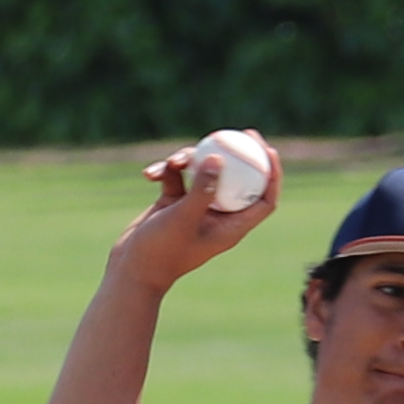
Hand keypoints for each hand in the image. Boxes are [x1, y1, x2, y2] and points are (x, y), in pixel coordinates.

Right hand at [116, 145, 283, 291]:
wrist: (131, 270)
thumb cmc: (162, 251)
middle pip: (238, 180)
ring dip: (188, 161)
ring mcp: (196, 208)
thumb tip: (218, 158)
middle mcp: (217, 216)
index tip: (269, 150)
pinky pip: (177, 178)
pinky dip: (165, 172)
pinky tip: (149, 174)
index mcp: (231, 227)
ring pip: (203, 173)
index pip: (264, 200)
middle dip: (238, 155)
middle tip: (237, 133)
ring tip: (172, 162)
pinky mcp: (175, 202)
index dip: (272, 175)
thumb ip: (202, 189)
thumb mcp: (183, 218)